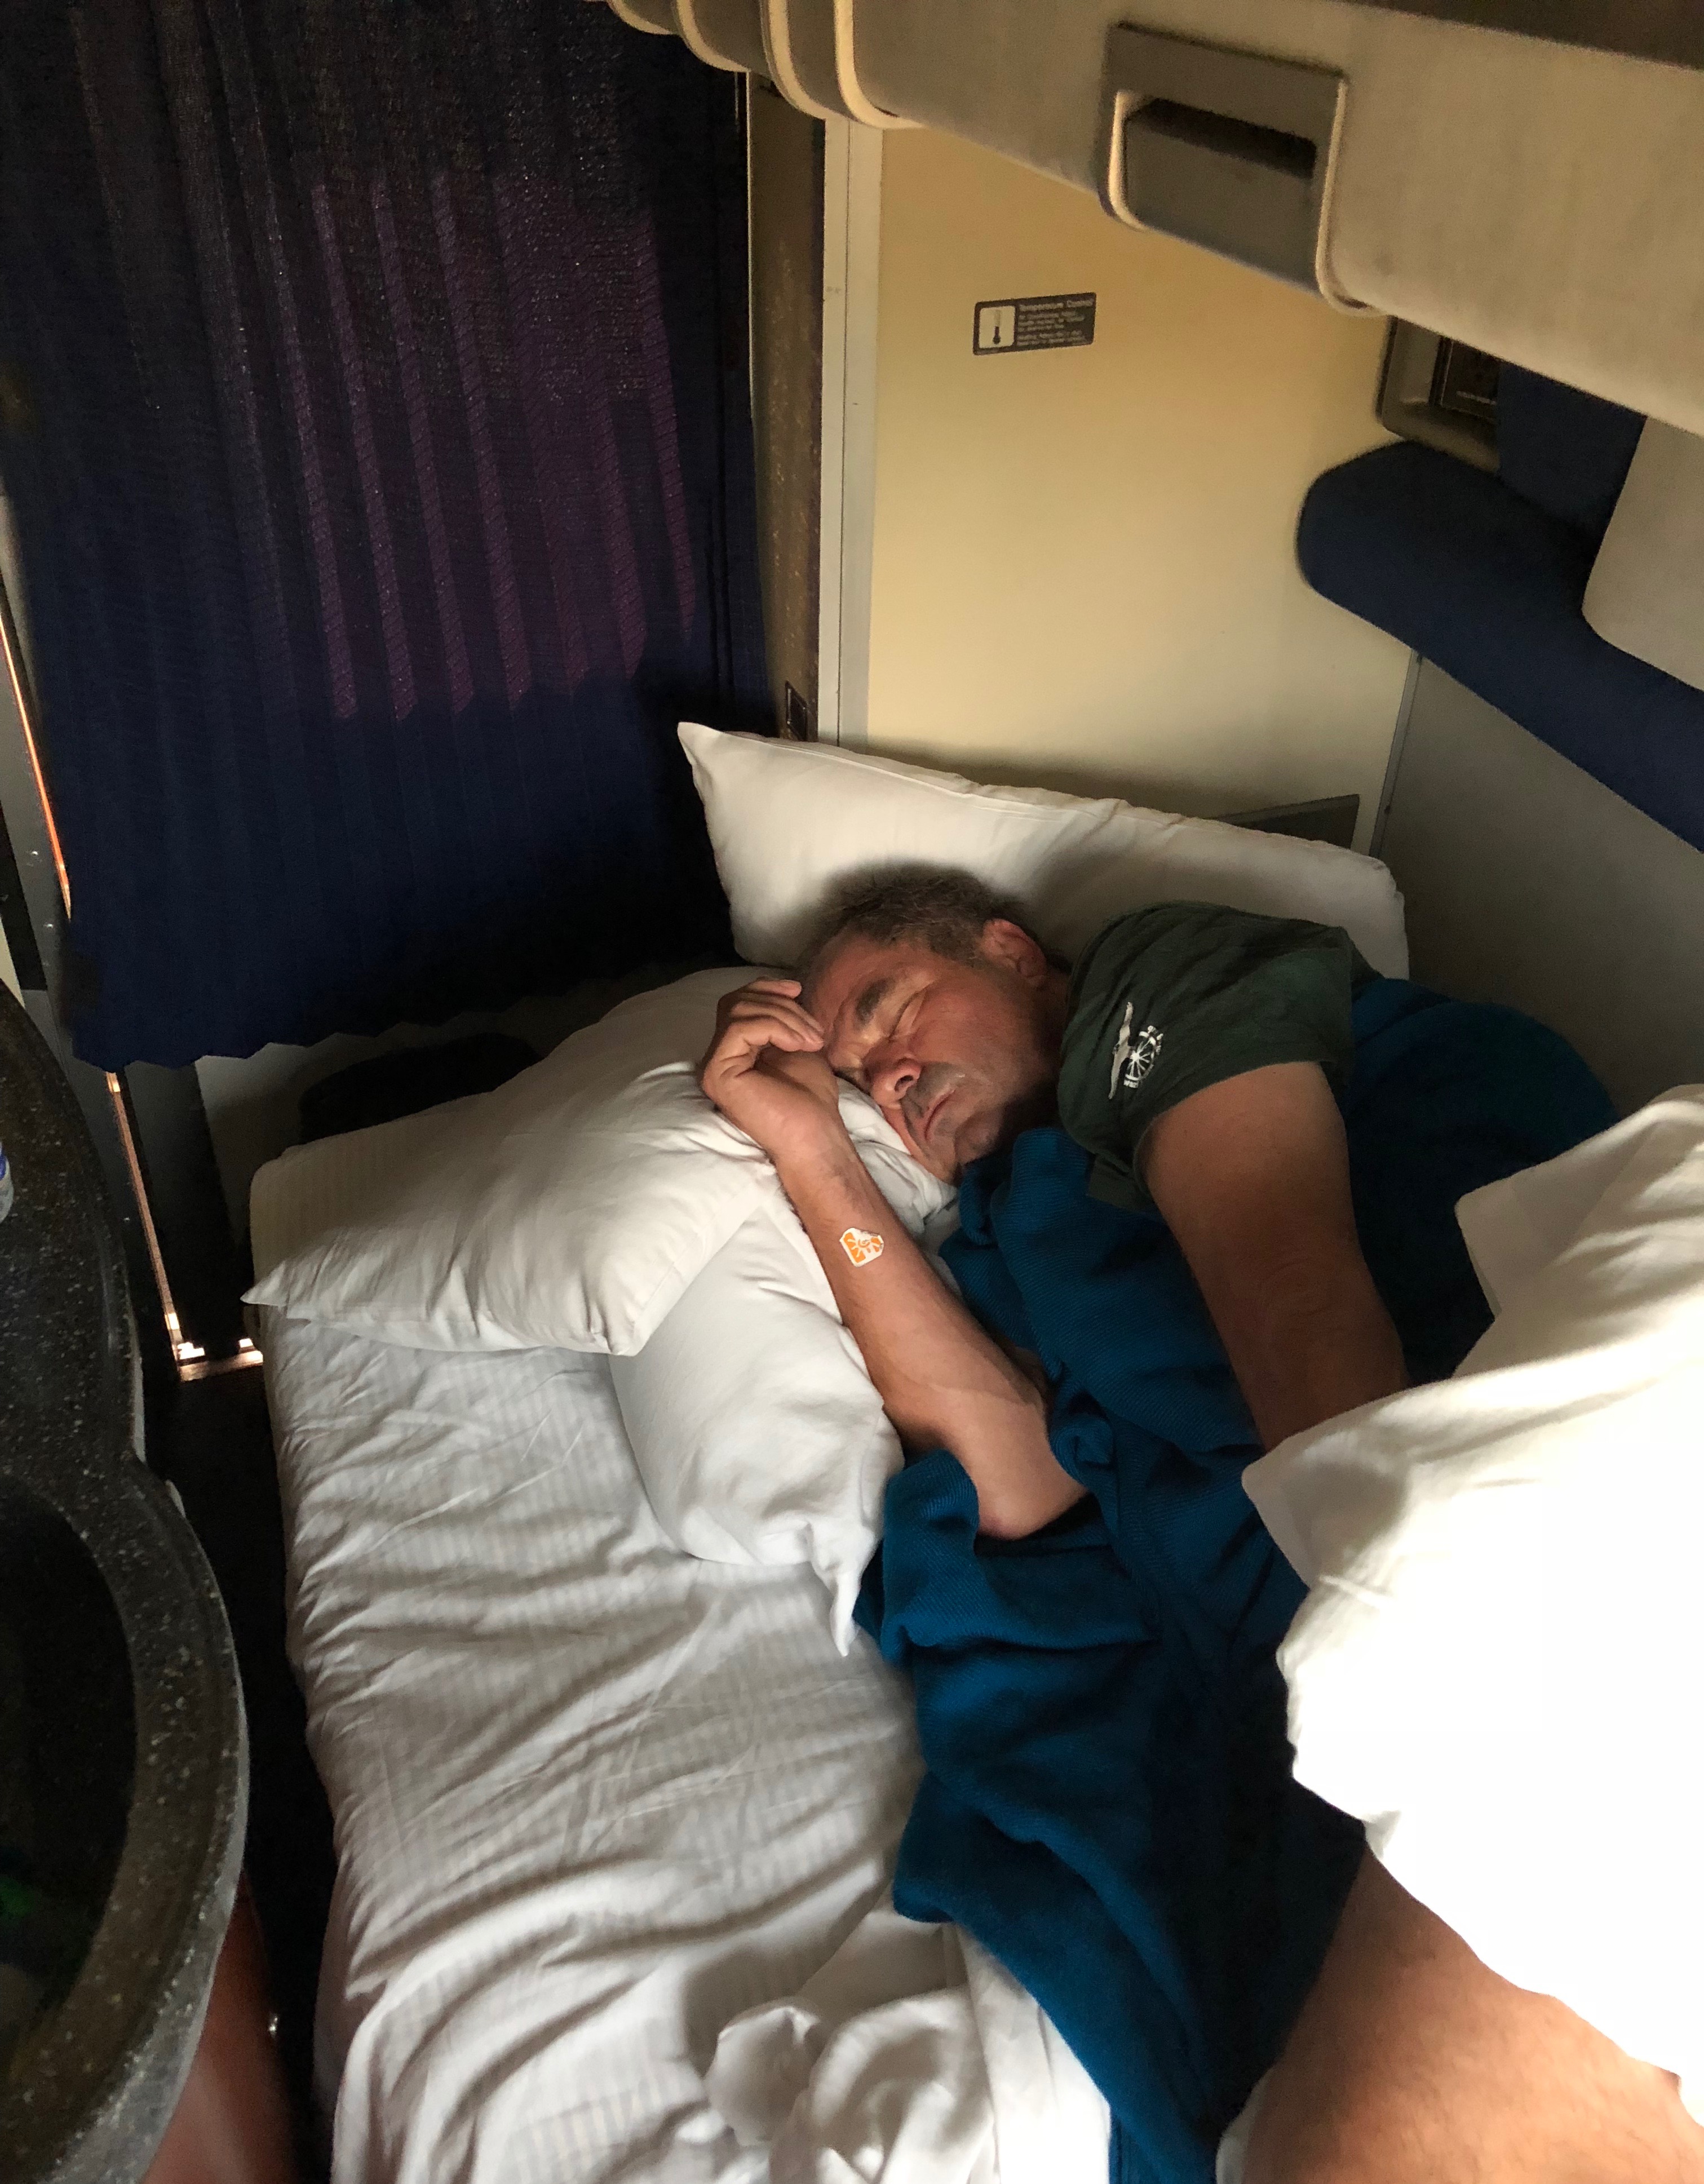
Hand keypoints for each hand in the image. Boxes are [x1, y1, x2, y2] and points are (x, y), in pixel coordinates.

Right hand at [698, 980, 847, 1162]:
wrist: (814, 1136)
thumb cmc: (810, 1097)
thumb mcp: (796, 1044)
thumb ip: (781, 1019)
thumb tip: (785, 988)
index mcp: (734, 1051)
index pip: (737, 1002)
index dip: (765, 988)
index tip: (797, 990)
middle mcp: (718, 1057)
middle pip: (736, 1001)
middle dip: (780, 1004)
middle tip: (813, 1031)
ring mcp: (714, 1066)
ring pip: (738, 1010)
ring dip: (784, 1017)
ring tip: (811, 1041)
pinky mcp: (717, 1073)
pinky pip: (740, 1028)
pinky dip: (774, 1028)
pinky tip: (796, 1045)